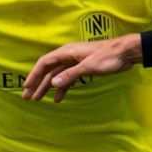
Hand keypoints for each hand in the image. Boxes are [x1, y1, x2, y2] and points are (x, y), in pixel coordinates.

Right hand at [23, 34, 141, 102]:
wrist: (125, 53)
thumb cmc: (108, 57)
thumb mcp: (89, 67)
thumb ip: (70, 75)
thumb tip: (52, 83)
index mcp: (67, 52)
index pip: (44, 63)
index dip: (34, 75)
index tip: (26, 87)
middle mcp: (68, 56)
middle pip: (48, 70)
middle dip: (37, 83)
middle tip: (27, 97)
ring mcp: (75, 62)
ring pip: (56, 75)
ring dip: (47, 87)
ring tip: (38, 99)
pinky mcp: (82, 67)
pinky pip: (67, 78)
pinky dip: (62, 88)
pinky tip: (58, 98)